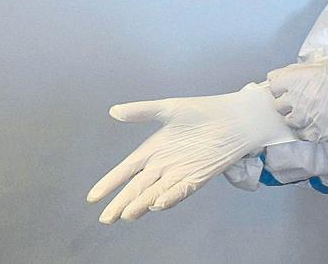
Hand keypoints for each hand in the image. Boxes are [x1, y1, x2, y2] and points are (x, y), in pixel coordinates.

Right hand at [87, 84, 294, 223]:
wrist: (235, 119)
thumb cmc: (202, 112)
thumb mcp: (168, 108)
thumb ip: (141, 111)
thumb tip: (113, 112)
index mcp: (152, 150)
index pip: (125, 171)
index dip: (109, 183)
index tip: (92, 197)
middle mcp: (163, 166)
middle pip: (137, 188)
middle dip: (121, 203)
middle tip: (106, 218)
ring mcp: (179, 173)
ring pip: (155, 194)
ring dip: (141, 205)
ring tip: (127, 215)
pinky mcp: (197, 178)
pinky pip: (180, 191)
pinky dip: (169, 198)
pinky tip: (157, 204)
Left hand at [268, 59, 327, 142]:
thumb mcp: (322, 65)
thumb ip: (297, 70)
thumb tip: (278, 76)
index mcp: (297, 80)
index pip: (273, 84)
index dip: (282, 85)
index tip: (291, 87)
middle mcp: (297, 99)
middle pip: (278, 104)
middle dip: (287, 102)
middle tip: (302, 100)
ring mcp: (305, 118)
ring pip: (288, 120)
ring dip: (296, 117)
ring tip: (311, 112)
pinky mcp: (314, 134)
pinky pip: (300, 134)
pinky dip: (305, 129)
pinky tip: (317, 122)